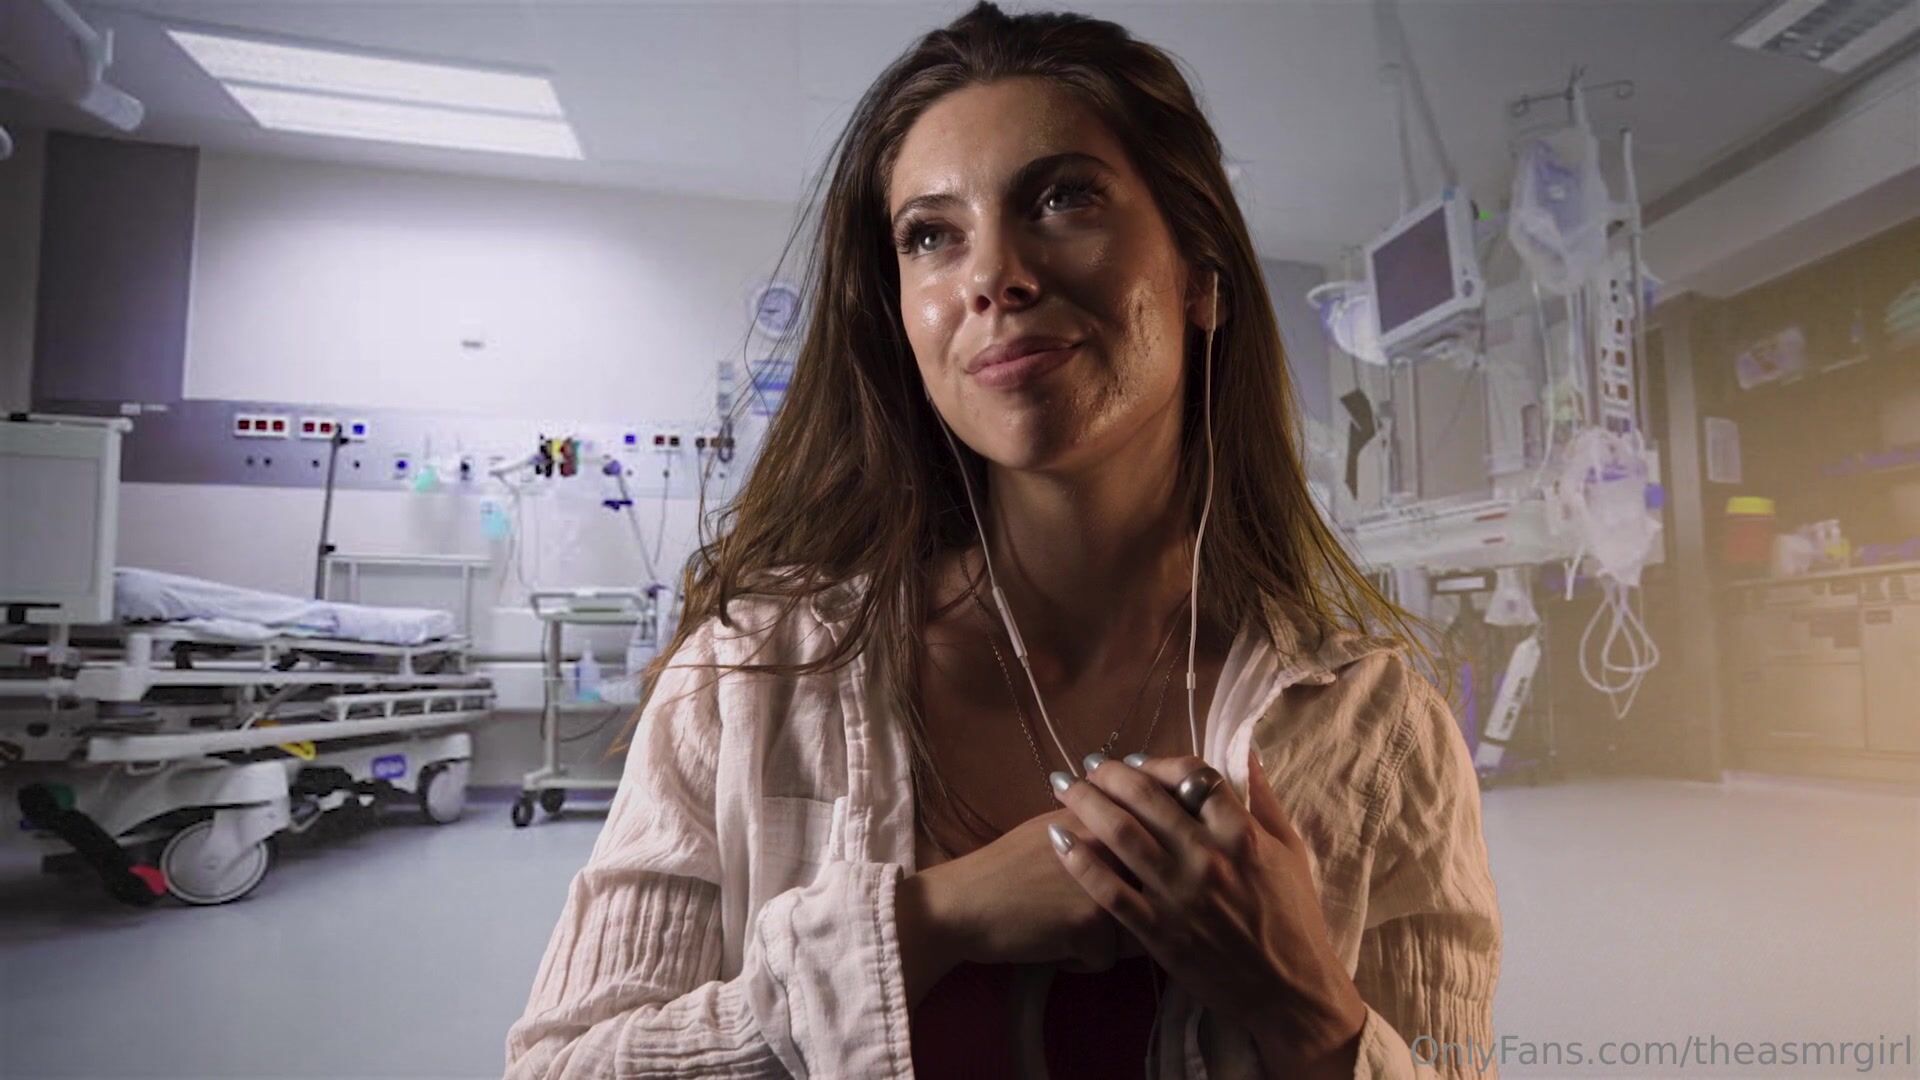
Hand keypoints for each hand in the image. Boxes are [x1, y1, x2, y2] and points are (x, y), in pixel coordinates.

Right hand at [900, 807, 1138, 999]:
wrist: (961, 902)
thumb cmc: (1002, 868)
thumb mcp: (1051, 829)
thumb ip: (1094, 826)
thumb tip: (1127, 826)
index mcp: (1102, 820)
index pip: (1150, 848)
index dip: (1138, 875)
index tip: (1113, 887)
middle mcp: (1111, 846)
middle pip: (1148, 895)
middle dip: (1125, 911)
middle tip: (1079, 909)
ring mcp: (1104, 885)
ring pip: (1133, 931)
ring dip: (1103, 938)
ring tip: (1062, 925)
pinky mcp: (1090, 925)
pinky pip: (1105, 959)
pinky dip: (1078, 961)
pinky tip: (1048, 944)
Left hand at [1048, 748, 1366, 1075]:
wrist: (1288, 992)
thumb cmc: (1294, 919)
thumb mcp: (1291, 852)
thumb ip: (1264, 800)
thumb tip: (1246, 751)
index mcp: (1242, 835)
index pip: (1192, 776)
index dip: (1158, 762)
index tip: (1136, 761)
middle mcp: (1206, 858)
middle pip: (1146, 798)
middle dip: (1110, 774)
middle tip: (1089, 765)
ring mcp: (1179, 895)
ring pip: (1121, 835)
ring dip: (1086, 803)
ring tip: (1064, 786)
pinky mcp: (1157, 931)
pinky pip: (1109, 890)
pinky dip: (1080, 861)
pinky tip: (1058, 839)